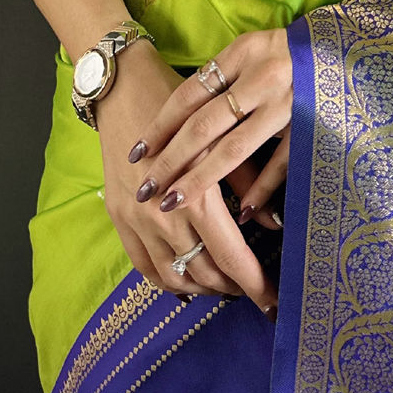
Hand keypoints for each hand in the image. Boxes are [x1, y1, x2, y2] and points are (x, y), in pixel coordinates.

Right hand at [94, 42, 278, 315]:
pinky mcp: (118, 217)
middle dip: (231, 288)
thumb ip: (250, 182)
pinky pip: (142, 265)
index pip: (230, 257)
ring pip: (172, 276)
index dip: (254, 284)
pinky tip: (185, 283)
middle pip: (203, 272)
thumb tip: (274, 222)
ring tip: (225, 286)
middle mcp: (163, 217)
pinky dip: (166, 280)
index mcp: (196, 197)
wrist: (125, 90)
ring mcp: (136, 221)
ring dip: (200, 287)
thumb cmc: (186, 106)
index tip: (273, 303)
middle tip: (254, 290)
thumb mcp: (226, 138)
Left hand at [125, 27, 292, 236]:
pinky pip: (281, 162)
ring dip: (202, 179)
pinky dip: (261, 188)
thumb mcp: (251, 49)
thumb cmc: (288, 49)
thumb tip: (180, 118)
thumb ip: (223, 77)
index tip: (137, 152)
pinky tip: (241, 212)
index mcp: (242, 54)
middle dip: (172, 160)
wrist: (343, 44)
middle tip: (145, 188)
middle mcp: (261, 77)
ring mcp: (287, 103)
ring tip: (175, 202)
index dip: (160, 125)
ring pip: (235, 148)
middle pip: (205, 125)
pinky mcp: (311, 124)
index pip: (190, 94)